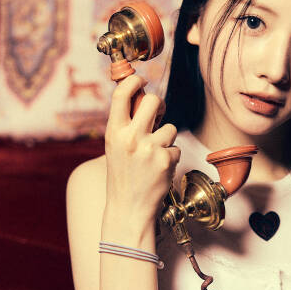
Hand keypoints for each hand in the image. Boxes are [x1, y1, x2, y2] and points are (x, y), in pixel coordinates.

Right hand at [104, 74, 180, 222]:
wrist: (129, 208)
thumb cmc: (122, 177)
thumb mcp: (115, 148)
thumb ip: (126, 125)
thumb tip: (142, 99)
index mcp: (114, 132)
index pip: (122, 94)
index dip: (134, 82)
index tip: (141, 81)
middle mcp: (131, 137)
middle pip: (154, 101)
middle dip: (160, 105)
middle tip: (159, 114)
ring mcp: (149, 148)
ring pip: (170, 128)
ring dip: (167, 139)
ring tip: (154, 156)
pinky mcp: (165, 160)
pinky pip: (176, 148)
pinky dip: (170, 158)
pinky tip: (159, 170)